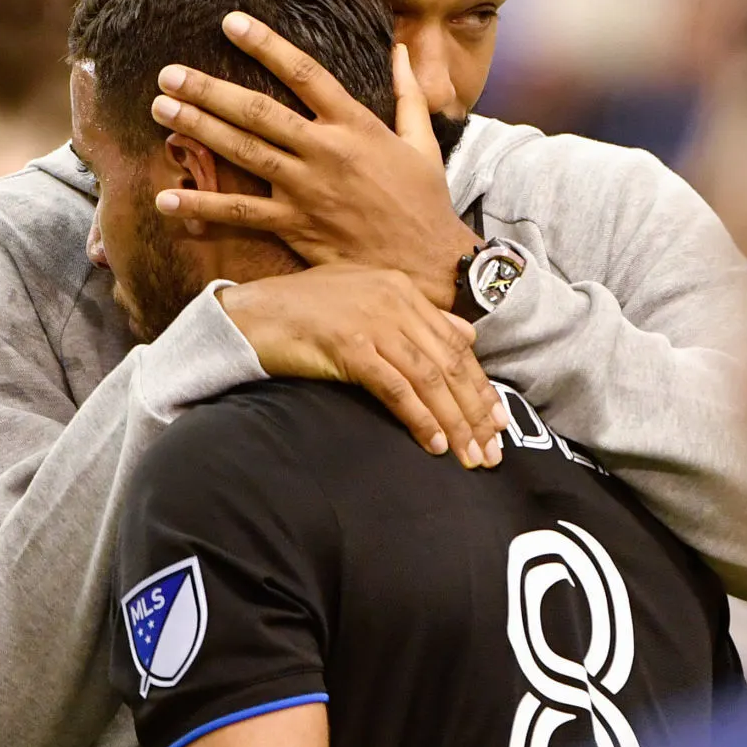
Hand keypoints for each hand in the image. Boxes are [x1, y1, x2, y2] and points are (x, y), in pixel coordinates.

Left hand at [150, 12, 481, 309]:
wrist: (426, 263)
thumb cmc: (425, 201)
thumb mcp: (422, 141)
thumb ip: (408, 93)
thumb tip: (402, 50)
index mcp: (356, 124)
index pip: (305, 73)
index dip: (266, 45)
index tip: (230, 22)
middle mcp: (326, 151)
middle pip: (257, 112)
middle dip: (208, 90)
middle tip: (169, 73)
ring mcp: (306, 189)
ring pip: (242, 152)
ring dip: (198, 129)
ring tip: (161, 110)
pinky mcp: (295, 225)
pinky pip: (240, 214)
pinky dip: (201, 208)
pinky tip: (167, 199)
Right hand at [219, 266, 505, 467]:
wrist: (250, 315)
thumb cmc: (302, 311)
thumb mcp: (364, 298)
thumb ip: (415, 315)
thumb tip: (463, 335)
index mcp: (401, 289)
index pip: (456, 344)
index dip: (480, 385)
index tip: (496, 420)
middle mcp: (395, 301)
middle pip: (450, 364)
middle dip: (475, 411)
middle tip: (492, 449)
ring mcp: (373, 323)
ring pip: (430, 380)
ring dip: (454, 423)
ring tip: (468, 456)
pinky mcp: (350, 347)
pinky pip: (396, 389)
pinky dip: (419, 419)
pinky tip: (432, 444)